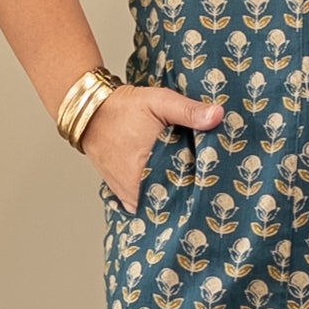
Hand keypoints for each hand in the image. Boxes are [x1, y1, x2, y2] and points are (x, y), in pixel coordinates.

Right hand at [80, 84, 221, 211]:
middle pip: (174, 202)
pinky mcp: (123, 195)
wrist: (90, 114)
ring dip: (174, 201)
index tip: (218, 183)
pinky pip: (144, 206)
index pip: (186, 189)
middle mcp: (137, 186)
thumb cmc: (124, 108)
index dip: (204, 187)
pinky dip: (157, 202)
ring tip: (192, 192)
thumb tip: (218, 115)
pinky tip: (170, 193)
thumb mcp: (159, 101)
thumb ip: (189, 110)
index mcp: (150, 167)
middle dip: (191, 196)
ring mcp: (129, 194)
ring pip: (159, 207)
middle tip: (210, 189)